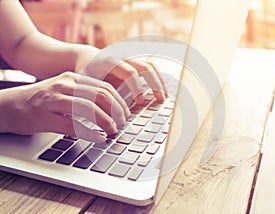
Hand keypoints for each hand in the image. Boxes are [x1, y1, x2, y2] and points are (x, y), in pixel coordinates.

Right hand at [0, 72, 129, 141]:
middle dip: (116, 111)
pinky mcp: (46, 116)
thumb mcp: (63, 90)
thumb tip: (109, 107)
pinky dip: (90, 133)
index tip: (125, 113)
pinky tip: (99, 138)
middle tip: (122, 123)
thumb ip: (83, 95)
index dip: (118, 101)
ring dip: (106, 121)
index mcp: (72, 78)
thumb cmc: (40, 100)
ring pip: (89, 109)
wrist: (8, 106)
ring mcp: (54, 99)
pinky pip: (73, 125)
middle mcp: (65, 85)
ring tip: (113, 131)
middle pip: (100, 96)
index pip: (103, 87)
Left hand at [76, 47, 167, 104]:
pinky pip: (150, 67)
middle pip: (145, 66)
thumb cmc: (86, 73)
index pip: (129, 72)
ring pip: (150, 65)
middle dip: (155, 83)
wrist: (88, 58)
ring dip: (159, 81)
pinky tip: (161, 91)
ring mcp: (131, 58)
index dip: (137, 87)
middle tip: (160, 99)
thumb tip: (106, 117)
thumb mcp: (85, 84)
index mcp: (110, 61)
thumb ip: (95, 97)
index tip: (140, 101)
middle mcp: (123, 57)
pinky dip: (158, 78)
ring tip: (164, 97)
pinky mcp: (135, 61)